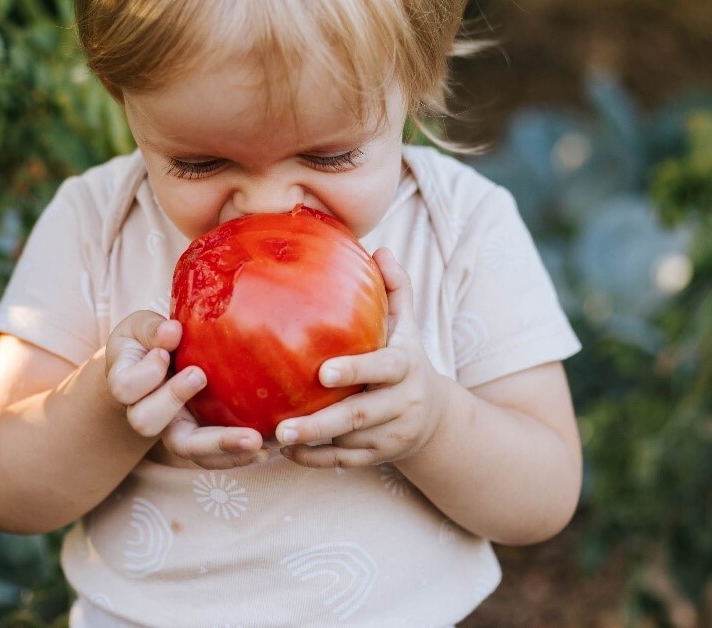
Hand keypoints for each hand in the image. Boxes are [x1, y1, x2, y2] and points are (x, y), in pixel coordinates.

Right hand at [104, 311, 266, 467]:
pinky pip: (213, 456)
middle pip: (146, 422)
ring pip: (185, 448)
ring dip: (218, 443)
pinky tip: (264, 450)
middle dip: (173, 399)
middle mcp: (144, 412)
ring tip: (251, 437)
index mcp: (126, 384)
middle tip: (199, 376)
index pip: (125, 388)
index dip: (145, 372)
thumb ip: (153, 330)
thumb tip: (172, 331)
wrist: (156, 363)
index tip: (165, 352)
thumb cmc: (148, 340)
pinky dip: (236, 454)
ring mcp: (172, 429)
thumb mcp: (142, 327)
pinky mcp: (199, 437)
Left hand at [275, 248, 450, 468]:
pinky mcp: (379, 457)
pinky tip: (286, 453)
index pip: (385, 368)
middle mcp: (402, 403)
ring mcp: (391, 434)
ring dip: (312, 444)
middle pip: (361, 416)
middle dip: (321, 423)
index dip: (356, 370)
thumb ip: (395, 288)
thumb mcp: (407, 325)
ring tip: (276, 439)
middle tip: (283, 426)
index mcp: (406, 366)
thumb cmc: (406, 358)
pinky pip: (344, 462)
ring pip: (350, 444)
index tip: (323, 372)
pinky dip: (316, 460)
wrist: (435, 417)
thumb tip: (380, 249)